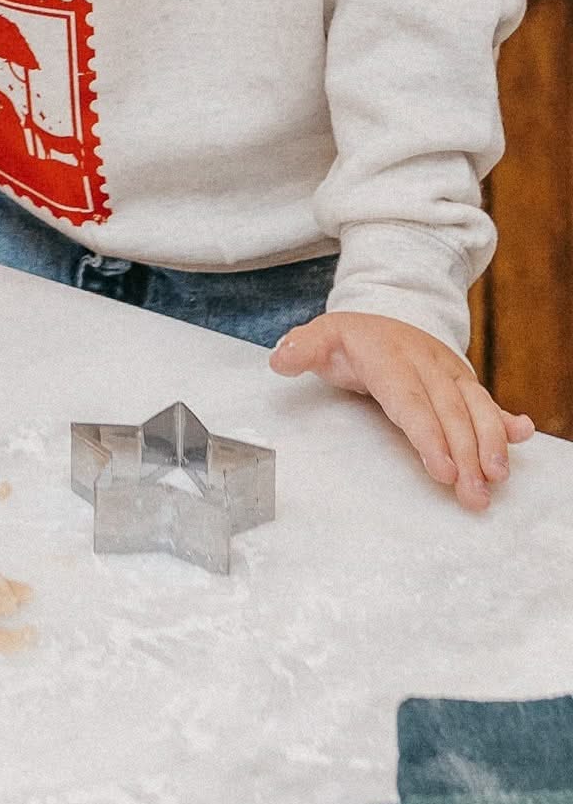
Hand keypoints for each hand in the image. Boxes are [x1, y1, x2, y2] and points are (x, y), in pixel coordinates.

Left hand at [270, 310, 533, 508]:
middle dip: (467, 455)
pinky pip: (489, 400)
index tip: (443, 470)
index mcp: (390, 358)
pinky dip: (507, 419)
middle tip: (475, 494)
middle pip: (450, 413)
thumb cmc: (352, 338)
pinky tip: (523, 434)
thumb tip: (280, 359)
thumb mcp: (322, 336)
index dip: (429, 437)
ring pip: (476, 408)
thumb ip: (301, 348)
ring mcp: (449, 373)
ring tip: (498, 478)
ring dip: (491, 443)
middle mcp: (426, 364)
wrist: (387, 309)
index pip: (412, 402)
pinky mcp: (464, 382)